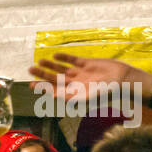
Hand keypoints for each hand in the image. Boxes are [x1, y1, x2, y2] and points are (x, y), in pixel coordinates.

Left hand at [30, 53, 148, 101]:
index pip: (55, 91)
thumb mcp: (87, 96)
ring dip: (50, 65)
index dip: (43, 88)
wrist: (122, 79)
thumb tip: (54, 97)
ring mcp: (80, 73)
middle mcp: (75, 84)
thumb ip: (71, 96)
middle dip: (42, 74)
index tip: (31, 85)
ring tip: (39, 61)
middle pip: (55, 78)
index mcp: (75, 94)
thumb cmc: (106, 92)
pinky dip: (64, 57)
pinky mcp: (86, 63)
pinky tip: (55, 55)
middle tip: (30, 69)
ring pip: (61, 69)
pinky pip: (72, 60)